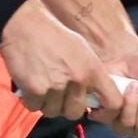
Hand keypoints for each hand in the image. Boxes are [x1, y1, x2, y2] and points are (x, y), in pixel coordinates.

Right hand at [0, 0, 122, 120]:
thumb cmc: (52, 35)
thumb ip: (90, 73)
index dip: (105, 111)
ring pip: (53, 112)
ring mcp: (56, 87)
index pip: (113, 103)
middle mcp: (77, 80)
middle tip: (58, 92)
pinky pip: (34, 107)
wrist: (24, 25)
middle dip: (66, 106)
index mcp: (92, 70)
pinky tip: (30, 84)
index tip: (93, 109)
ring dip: (46, 103)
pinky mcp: (35, 90)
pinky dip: (31, 99)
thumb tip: (92, 95)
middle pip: (76, 113)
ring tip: (42, 85)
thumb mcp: (81, 49)